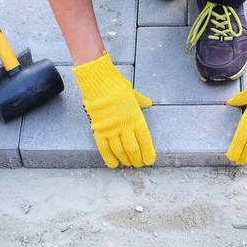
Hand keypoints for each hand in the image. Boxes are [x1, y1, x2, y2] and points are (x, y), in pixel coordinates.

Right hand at [73, 53, 155, 167]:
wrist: (98, 81)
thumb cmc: (116, 85)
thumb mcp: (133, 93)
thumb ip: (141, 101)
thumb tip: (148, 103)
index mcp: (136, 117)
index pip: (145, 140)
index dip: (148, 153)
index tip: (149, 160)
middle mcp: (125, 126)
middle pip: (133, 149)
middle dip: (137, 159)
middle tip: (138, 164)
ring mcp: (111, 129)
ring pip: (120, 151)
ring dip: (125, 160)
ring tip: (128, 164)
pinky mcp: (98, 130)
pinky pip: (104, 148)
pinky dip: (109, 158)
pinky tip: (113, 164)